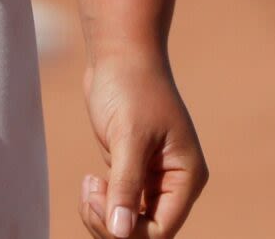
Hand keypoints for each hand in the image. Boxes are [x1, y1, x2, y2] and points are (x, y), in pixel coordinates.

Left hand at [77, 47, 206, 236]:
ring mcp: (152, 179)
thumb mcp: (128, 136)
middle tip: (89, 192)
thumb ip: (126, 185)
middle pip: (144, 232)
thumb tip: (120, 232)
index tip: (100, 198)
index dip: (129, 230)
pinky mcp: (132, 172)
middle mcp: (174, 183)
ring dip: (103, 214)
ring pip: (128, 223)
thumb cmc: (131, 87)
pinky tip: (90, 181)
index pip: (161, 230)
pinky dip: (100, 203)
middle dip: (111, 223)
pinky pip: (118, 206)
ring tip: (89, 185)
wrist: (120, 54)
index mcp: (186, 177)